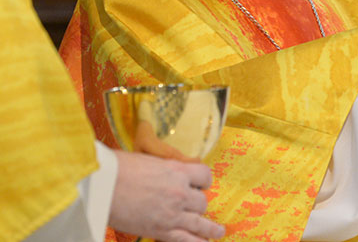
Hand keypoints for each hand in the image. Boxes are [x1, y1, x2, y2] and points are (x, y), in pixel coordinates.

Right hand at [109, 150, 224, 241]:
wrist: (102, 185)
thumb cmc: (118, 169)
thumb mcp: (149, 161)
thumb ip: (164, 169)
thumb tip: (167, 173)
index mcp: (177, 170)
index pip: (205, 175)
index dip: (204, 181)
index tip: (201, 185)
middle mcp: (180, 191)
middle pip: (202, 201)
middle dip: (198, 204)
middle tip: (191, 206)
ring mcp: (172, 213)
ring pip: (200, 222)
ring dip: (211, 228)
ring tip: (219, 232)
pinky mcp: (161, 230)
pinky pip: (186, 240)